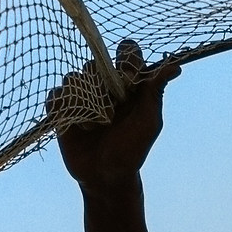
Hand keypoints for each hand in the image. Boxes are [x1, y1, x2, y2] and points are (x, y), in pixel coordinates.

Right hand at [57, 54, 181, 188]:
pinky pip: (56, 94)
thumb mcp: (148, 122)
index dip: (127, 58)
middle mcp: (104, 86)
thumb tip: (176, 67)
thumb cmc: (132, 150)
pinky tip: (76, 123)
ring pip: (73, 77)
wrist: (106, 177)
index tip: (128, 76)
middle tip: (111, 110)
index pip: (127, 54)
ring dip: (83, 98)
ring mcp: (82, 97)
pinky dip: (63, 105)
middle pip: (95, 62)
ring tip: (94, 124)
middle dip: (102, 84)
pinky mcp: (62, 110)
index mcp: (128, 85)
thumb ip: (155, 93)